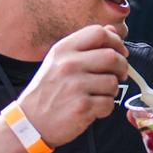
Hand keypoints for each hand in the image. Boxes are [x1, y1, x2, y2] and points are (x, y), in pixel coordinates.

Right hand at [15, 25, 128, 146]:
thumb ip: (85, 45)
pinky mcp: (82, 107)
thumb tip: (111, 29)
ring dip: (111, 90)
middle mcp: (68, 65)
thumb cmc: (49, 91)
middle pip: (112, 57)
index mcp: (63, 50)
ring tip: (97, 94)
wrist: (31, 122)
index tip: (120, 52)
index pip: (99, 32)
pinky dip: (105, 108)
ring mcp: (75, 86)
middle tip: (118, 76)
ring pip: (113, 82)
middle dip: (121, 67)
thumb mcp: (59, 61)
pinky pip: (109, 103)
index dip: (116, 41)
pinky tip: (92, 109)